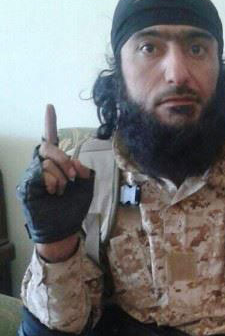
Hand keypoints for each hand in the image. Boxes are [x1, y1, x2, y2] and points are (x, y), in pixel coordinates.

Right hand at [17, 104, 94, 247]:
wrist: (64, 228)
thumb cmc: (73, 208)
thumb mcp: (86, 187)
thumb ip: (83, 171)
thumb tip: (76, 161)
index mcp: (55, 165)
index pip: (50, 141)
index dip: (49, 124)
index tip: (50, 107)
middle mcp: (41, 167)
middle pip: (48, 148)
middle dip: (64, 160)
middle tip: (73, 177)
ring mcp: (32, 176)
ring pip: (46, 161)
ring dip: (61, 176)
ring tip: (62, 191)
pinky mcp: (27, 185)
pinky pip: (40, 173)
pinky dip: (52, 181)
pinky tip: (54, 193)